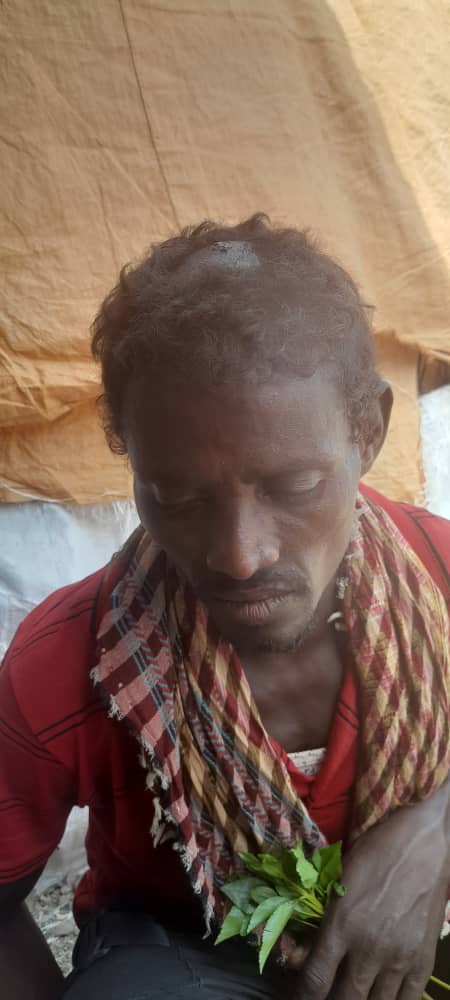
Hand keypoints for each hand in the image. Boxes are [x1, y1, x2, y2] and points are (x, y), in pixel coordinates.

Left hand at [291, 784, 449, 999]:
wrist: (426, 842)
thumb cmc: (377, 850)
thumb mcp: (339, 877)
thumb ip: (323, 916)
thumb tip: (305, 951)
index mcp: (342, 924)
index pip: (314, 981)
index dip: (303, 997)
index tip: (300, 997)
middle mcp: (368, 948)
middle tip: (327, 993)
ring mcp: (399, 957)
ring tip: (353, 992)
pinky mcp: (424, 960)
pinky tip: (382, 994)